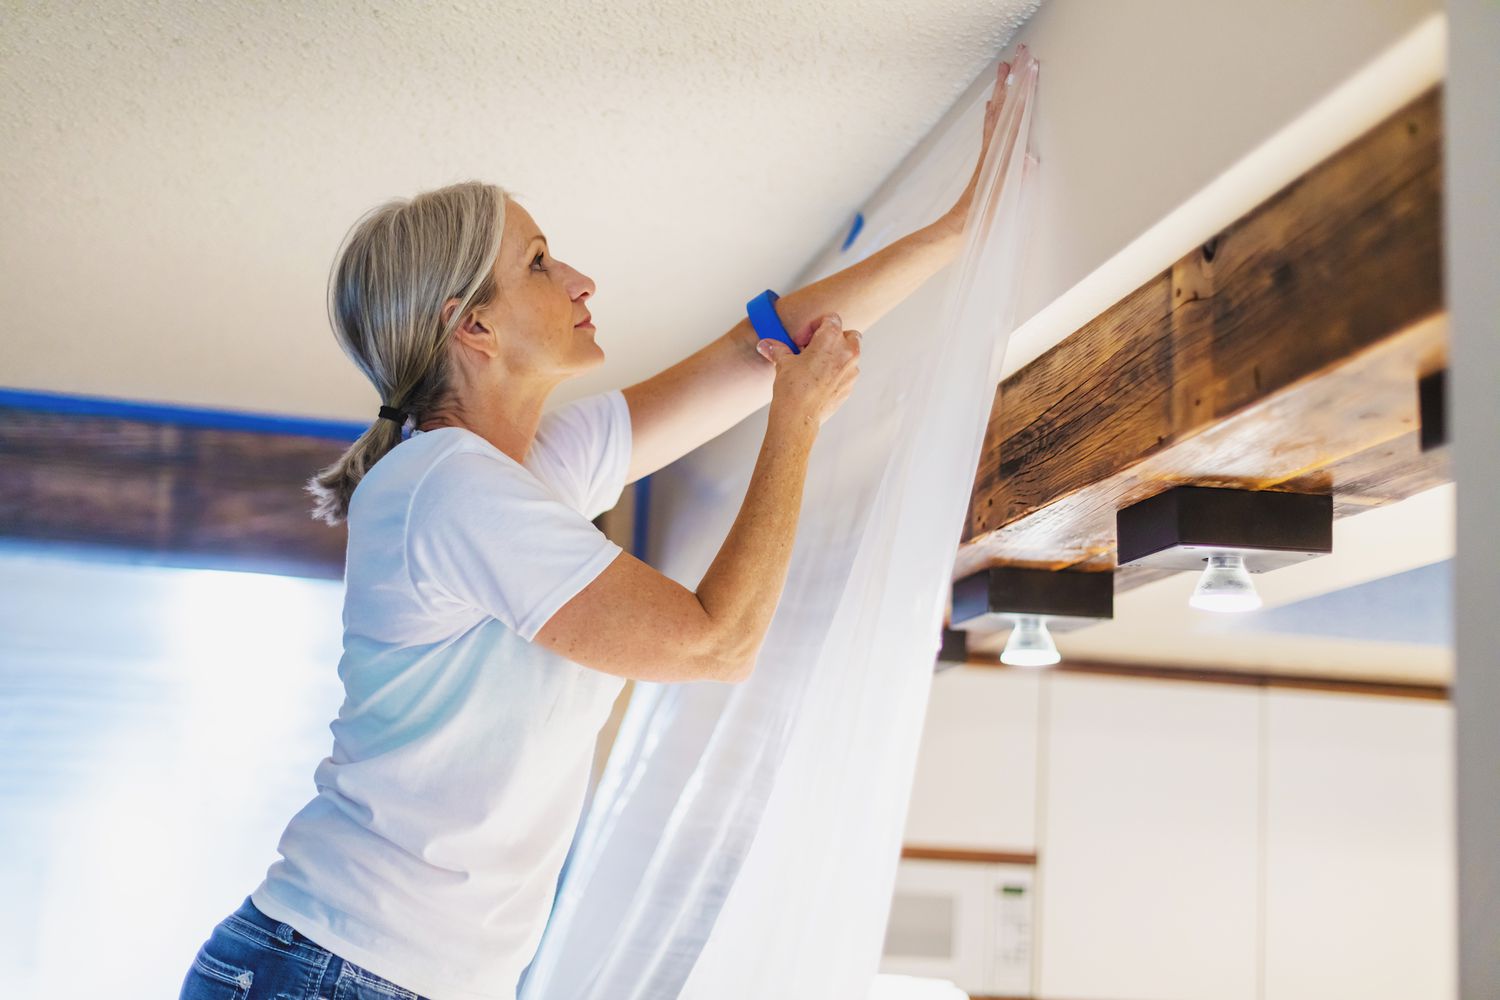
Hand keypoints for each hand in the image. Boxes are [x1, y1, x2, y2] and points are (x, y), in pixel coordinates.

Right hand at [758, 313, 861, 428]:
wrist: (799, 417)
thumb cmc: (793, 388)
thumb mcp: (783, 363)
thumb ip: (778, 349)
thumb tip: (767, 345)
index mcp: (831, 339)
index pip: (831, 319)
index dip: (816, 326)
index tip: (804, 338)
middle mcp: (847, 353)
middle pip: (848, 334)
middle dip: (833, 339)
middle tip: (813, 349)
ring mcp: (851, 371)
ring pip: (850, 355)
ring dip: (837, 356)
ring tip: (816, 366)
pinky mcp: (850, 387)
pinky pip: (847, 373)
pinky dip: (837, 373)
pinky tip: (820, 381)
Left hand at [945, 50, 1019, 229]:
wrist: (958, 231)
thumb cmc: (982, 221)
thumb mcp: (1003, 203)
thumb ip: (1017, 181)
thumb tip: (1030, 158)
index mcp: (1000, 156)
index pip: (1014, 116)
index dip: (1024, 92)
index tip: (1031, 68)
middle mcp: (993, 150)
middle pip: (1003, 107)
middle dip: (1012, 80)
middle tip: (1018, 54)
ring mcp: (989, 153)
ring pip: (995, 113)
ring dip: (1002, 90)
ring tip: (1005, 68)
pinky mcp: (985, 161)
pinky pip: (989, 128)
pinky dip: (992, 112)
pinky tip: (991, 104)